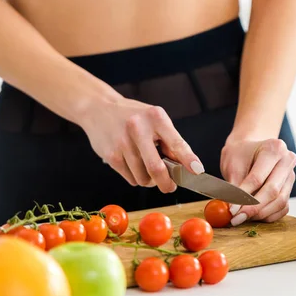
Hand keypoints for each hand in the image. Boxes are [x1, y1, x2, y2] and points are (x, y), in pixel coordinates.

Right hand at [79, 96, 204, 192]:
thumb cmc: (134, 117)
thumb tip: (187, 165)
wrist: (98, 108)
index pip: (176, 142)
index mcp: (156, 117)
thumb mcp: (155, 120)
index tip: (197, 170)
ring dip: (149, 181)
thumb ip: (171, 140)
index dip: (188, 159)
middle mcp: (138, 128)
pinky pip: (131, 179)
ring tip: (147, 168)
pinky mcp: (111, 155)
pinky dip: (136, 178)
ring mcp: (123, 143)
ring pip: (143, 178)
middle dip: (167, 184)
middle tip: (170, 187)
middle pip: (156, 168)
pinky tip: (133, 165)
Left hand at [220, 137, 295, 225]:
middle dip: (253, 208)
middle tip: (236, 218)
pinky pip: (282, 208)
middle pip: (273, 191)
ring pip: (280, 202)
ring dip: (260, 214)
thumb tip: (233, 209)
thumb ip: (234, 187)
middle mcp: (287, 161)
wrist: (250, 150)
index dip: (244, 196)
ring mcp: (291, 176)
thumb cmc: (240, 154)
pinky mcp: (290, 189)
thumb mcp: (232, 164)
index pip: (258, 178)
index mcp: (274, 148)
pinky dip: (268, 216)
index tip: (231, 209)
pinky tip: (252, 216)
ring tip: (242, 217)